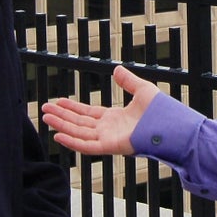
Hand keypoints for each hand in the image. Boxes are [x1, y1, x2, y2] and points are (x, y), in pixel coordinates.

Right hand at [41, 65, 158, 155]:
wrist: (173, 126)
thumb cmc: (163, 111)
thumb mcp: (142, 90)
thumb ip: (128, 81)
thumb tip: (117, 69)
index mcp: (115, 118)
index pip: (88, 113)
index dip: (72, 107)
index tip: (58, 102)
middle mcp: (108, 130)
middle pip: (79, 122)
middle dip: (61, 116)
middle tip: (44, 109)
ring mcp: (108, 139)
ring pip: (78, 132)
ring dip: (61, 125)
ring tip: (45, 117)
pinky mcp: (110, 147)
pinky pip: (86, 146)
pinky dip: (71, 141)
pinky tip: (57, 135)